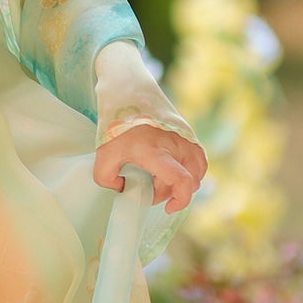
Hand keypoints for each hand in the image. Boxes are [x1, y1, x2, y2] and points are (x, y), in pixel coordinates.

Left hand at [93, 123, 207, 214]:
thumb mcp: (103, 155)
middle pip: (188, 180)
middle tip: (150, 189)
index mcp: (155, 151)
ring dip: (183, 181)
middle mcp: (176, 144)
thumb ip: (107, 179)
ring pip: (198, 171)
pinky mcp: (190, 134)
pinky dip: (190, 170)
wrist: (129, 95)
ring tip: (161, 179)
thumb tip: (124, 189)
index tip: (168, 207)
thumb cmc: (116, 127)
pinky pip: (199, 160)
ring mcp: (186, 138)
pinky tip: (173, 170)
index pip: (182, 180)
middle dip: (170, 192)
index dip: (180, 200)